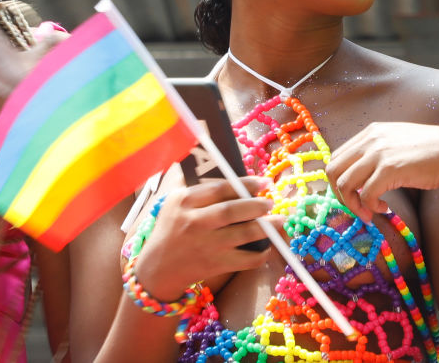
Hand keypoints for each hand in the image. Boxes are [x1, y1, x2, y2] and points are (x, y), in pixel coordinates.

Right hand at [133, 176, 280, 299]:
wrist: (158, 268)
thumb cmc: (170, 229)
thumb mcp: (173, 202)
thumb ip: (194, 185)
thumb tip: (224, 170)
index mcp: (184, 201)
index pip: (218, 188)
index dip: (244, 183)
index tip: (263, 181)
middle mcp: (195, 222)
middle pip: (231, 211)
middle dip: (256, 204)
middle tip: (271, 201)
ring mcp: (206, 245)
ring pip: (243, 234)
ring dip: (266, 226)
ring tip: (280, 219)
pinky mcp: (216, 265)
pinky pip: (246, 260)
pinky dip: (261, 254)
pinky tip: (268, 246)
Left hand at [326, 122, 438, 222]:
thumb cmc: (429, 151)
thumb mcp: (395, 142)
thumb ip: (375, 152)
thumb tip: (356, 175)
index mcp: (369, 133)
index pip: (336, 157)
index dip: (338, 180)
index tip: (350, 194)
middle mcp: (369, 140)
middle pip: (333, 170)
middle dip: (339, 194)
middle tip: (355, 207)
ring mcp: (378, 153)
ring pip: (345, 184)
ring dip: (353, 205)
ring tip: (368, 213)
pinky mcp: (389, 169)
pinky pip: (366, 194)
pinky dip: (370, 206)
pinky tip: (383, 209)